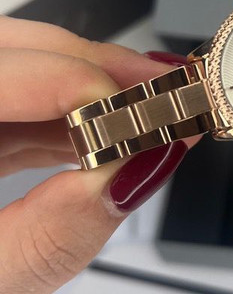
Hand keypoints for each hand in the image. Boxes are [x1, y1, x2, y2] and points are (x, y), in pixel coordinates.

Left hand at [0, 17, 195, 293]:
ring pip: (13, 71)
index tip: (133, 112)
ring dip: (88, 91)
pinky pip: (13, 108)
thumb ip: (48, 240)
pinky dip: (65, 120)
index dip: (67, 79)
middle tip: (156, 95)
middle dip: (89, 68)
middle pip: (4, 53)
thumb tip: (124, 179)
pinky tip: (104, 137)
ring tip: (144, 116)